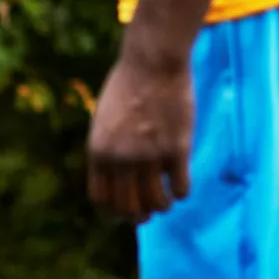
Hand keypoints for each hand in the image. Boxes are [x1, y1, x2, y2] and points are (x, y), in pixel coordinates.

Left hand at [86, 56, 193, 223]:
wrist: (152, 63)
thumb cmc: (128, 87)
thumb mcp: (104, 120)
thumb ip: (107, 149)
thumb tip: (116, 180)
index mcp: (98, 151)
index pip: (101, 199)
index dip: (113, 211)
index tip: (124, 212)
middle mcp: (120, 158)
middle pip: (128, 207)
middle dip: (138, 215)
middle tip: (147, 213)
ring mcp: (149, 156)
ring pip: (157, 202)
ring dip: (161, 206)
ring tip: (165, 200)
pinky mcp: (176, 150)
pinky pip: (180, 188)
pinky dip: (180, 192)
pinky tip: (180, 184)